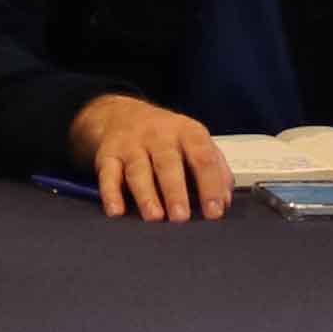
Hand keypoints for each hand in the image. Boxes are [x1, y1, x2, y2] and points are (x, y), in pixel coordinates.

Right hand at [72, 94, 233, 219]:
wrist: (121, 114)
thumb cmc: (167, 137)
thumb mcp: (195, 142)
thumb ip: (215, 168)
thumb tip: (225, 200)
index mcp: (186, 132)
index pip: (202, 157)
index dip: (210, 185)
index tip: (214, 211)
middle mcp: (158, 135)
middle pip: (168, 163)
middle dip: (175, 191)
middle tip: (181, 217)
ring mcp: (131, 145)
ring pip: (138, 170)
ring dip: (146, 194)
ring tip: (154, 217)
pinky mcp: (107, 156)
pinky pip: (107, 175)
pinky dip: (110, 194)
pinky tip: (116, 212)